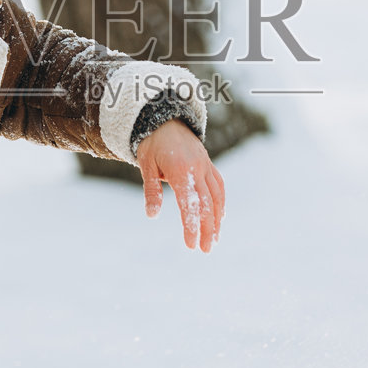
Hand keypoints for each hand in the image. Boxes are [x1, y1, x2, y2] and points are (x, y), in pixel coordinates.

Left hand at [135, 120, 224, 252]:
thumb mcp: (146, 166)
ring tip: (214, 240)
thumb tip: (152, 215)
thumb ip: (151, 191)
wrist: (164, 117)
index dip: (192, 225)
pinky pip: (219, 186)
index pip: (190, 203)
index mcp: (181, 170)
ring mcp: (206, 166)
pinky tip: (220, 217)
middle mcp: (198, 168)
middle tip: (205, 250)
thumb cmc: (151, 143)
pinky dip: (221, 203)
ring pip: (217, 196)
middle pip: (207, 203)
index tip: (191, 244)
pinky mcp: (208, 164)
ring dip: (217, 220)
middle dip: (207, 228)